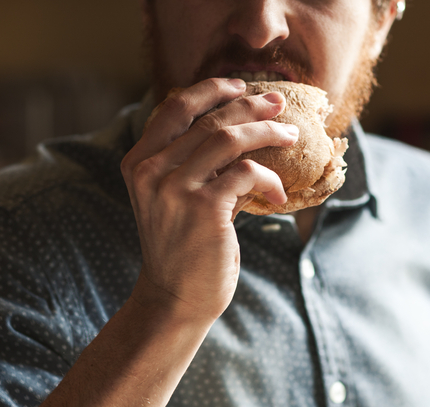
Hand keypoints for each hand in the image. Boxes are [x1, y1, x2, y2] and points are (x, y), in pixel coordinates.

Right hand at [120, 78, 295, 324]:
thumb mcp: (173, 198)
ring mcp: (176, 189)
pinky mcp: (206, 209)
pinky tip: (278, 195)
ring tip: (290, 136)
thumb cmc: (183, 247)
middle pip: (209, 119)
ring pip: (230, 138)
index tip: (240, 85)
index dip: (210, 90)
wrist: (176, 298)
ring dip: (268, 133)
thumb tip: (239, 128)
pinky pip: (249, 173)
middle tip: (279, 104)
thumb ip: (192, 163)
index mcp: (139, 162)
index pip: (174, 107)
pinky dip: (270, 180)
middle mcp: (152, 171)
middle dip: (251, 106)